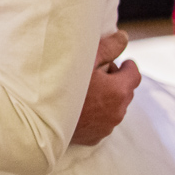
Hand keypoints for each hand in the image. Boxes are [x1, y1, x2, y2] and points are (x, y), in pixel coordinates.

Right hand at [70, 29, 140, 145]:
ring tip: (86, 90)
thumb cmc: (62, 83)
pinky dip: (97, 114)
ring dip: (107, 98)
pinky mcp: (95, 137)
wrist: (40, 115)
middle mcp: (117, 112)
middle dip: (115, 81)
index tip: (118, 62)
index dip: (127, 66)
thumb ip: (108, 47)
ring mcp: (106, 127)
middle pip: (125, 91)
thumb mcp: (85, 59)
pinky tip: (80, 107)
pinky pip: (103, 122)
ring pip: (115, 108)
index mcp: (118, 91)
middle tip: (96, 73)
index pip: (134, 74)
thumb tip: (124, 37)